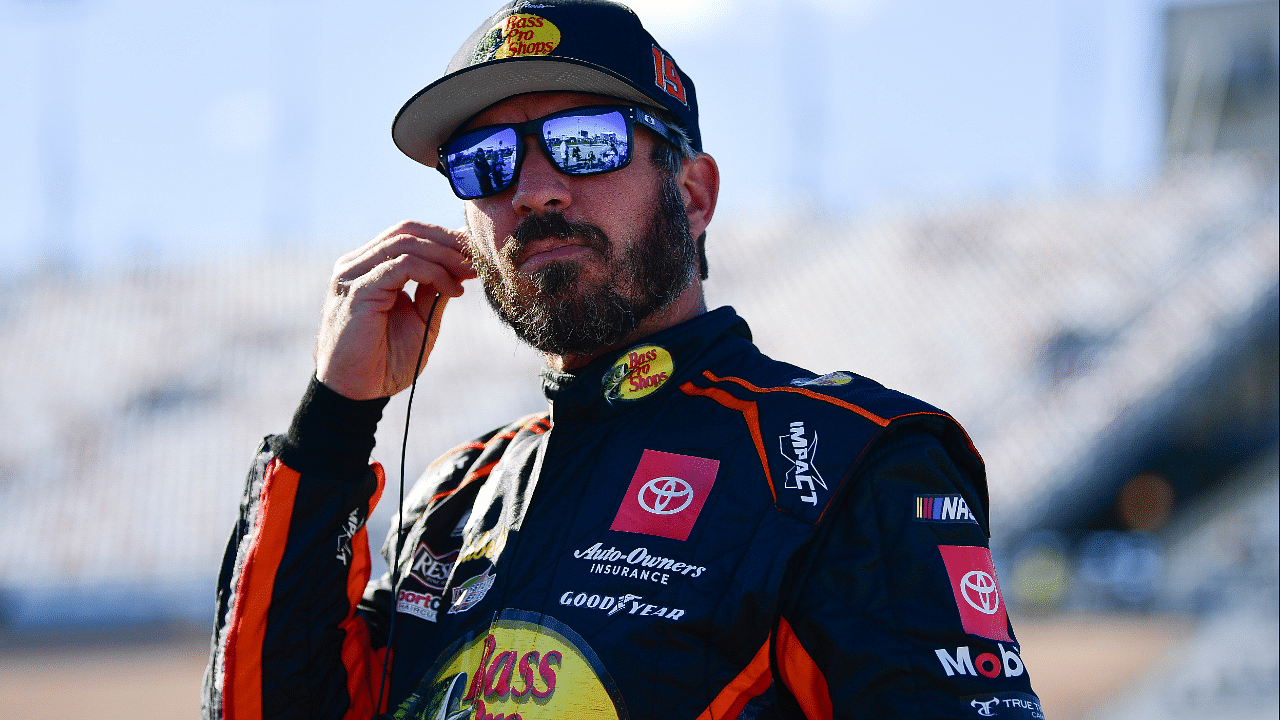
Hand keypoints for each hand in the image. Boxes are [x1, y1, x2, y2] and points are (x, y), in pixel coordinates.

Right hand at [315, 221, 476, 399]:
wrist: (357, 394)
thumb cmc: (384, 361)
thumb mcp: (420, 319)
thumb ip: (433, 290)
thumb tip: (460, 266)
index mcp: (367, 268)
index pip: (407, 234)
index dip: (444, 238)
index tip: (475, 252)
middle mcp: (355, 266)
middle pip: (407, 231)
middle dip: (448, 241)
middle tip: (477, 258)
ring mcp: (353, 276)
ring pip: (405, 244)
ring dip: (445, 255)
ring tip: (469, 273)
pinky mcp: (357, 292)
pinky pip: (401, 266)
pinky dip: (433, 273)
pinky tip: (454, 290)